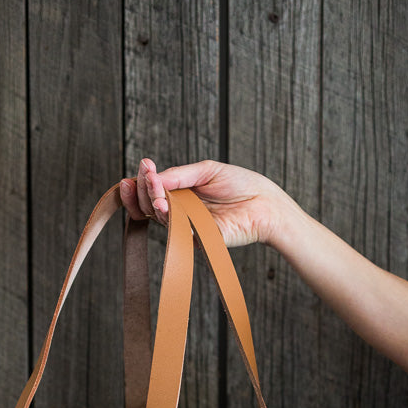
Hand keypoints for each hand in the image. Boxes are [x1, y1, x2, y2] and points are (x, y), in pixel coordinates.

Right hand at [119, 157, 292, 247]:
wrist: (264, 203)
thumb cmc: (240, 185)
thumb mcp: (206, 171)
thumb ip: (179, 174)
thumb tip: (153, 177)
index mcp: (181, 194)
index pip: (153, 191)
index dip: (142, 181)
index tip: (143, 166)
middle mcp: (181, 212)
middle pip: (151, 205)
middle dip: (144, 190)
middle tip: (147, 176)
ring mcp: (189, 227)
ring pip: (161, 219)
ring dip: (153, 202)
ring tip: (154, 188)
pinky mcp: (199, 240)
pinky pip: (179, 233)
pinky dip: (169, 219)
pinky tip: (164, 205)